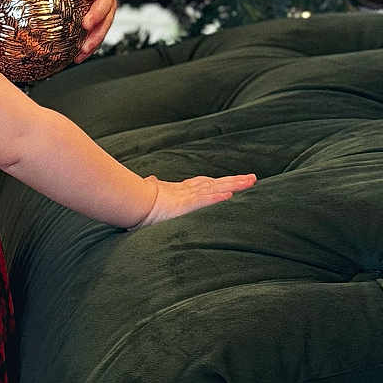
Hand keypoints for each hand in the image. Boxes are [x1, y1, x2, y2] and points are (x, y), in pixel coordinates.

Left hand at [49, 0, 117, 62]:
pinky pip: (99, 37)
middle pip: (107, 4)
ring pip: (106, 24)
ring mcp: (107, 10)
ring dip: (96, 37)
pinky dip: (90, 48)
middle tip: (86, 24)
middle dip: (98, 15)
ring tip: (83, 48)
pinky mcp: (102, 25)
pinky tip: (78, 57)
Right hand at [131, 173, 257, 228]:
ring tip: (250, 182)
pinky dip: (216, 198)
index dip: (219, 182)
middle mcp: (186, 191)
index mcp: (179, 191)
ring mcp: (186, 197)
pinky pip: (202, 201)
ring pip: (215, 189)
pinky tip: (230, 196)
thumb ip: (152, 185)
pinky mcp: (183, 204)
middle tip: (252, 178)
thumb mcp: (147, 193)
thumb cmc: (137, 200)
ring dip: (234, 185)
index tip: (231, 182)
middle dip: (235, 181)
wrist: (130, 202)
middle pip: (216, 184)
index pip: (204, 185)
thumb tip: (150, 179)